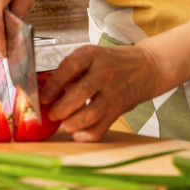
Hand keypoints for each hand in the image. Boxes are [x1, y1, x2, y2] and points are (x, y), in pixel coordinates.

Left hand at [39, 43, 160, 141]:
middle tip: (52, 114)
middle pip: (80, 93)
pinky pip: (103, 126)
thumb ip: (71, 70)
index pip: (69, 68)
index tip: (43, 98)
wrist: (146, 67)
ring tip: (65, 124)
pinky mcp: (119, 108)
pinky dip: (88, 134)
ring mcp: (113, 92)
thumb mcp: (91, 55)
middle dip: (61, 108)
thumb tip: (48, 89)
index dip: (53, 85)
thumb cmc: (111, 62)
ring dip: (73, 122)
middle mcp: (104, 74)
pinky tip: (78, 134)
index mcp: (92, 56)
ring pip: (92, 113)